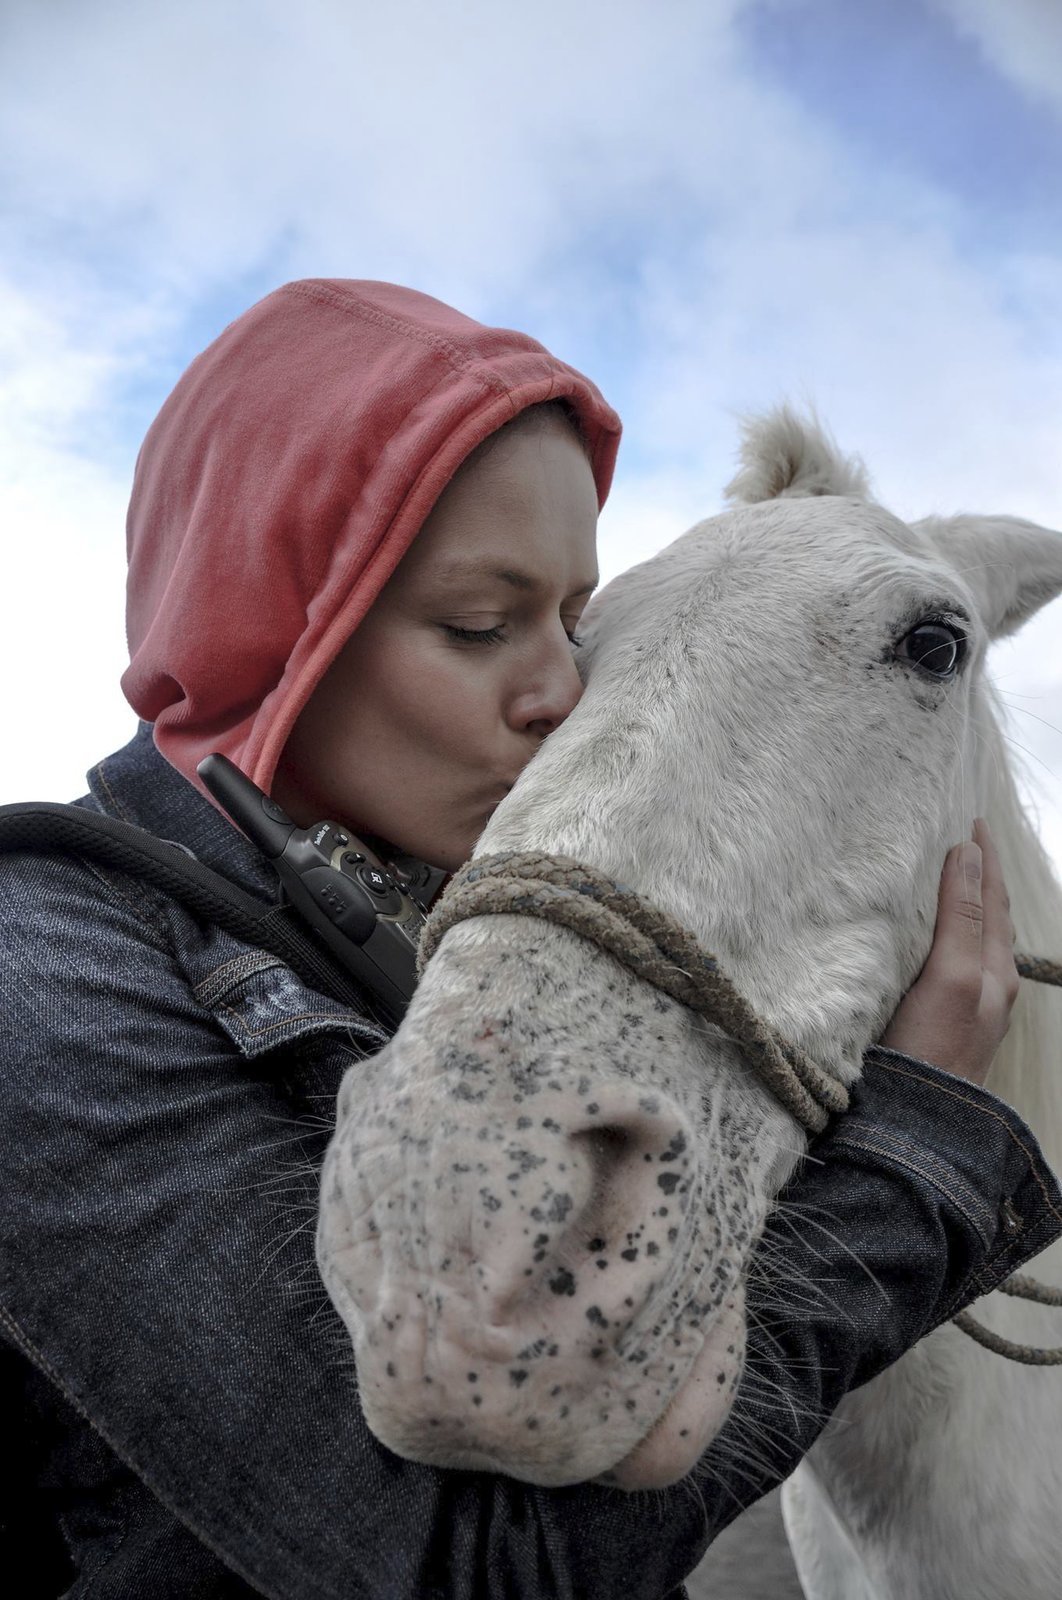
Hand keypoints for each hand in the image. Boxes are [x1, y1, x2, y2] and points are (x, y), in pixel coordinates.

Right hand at [877, 817, 1020, 1086]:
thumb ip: (963, 917)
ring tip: (949, 881)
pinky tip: (928, 942)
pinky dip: (945, 935)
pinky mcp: (939, 1023)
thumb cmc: (933, 1050)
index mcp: (996, 971)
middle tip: (965, 843)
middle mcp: (988, 987)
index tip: (972, 820)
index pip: (993, 898)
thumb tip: (968, 854)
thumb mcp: (953, 976)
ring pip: (973, 941)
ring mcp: (965, 1008)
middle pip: (990, 918)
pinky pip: (951, 962)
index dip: (984, 859)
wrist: (915, 1125)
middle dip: (979, 877)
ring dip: (963, 906)